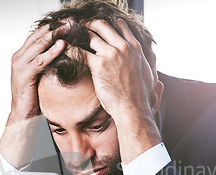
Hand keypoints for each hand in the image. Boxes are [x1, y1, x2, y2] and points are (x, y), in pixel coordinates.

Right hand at [0, 25, 65, 168]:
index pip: (38, 35)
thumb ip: (46, 63)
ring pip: (39, 45)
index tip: (69, 21)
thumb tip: (63, 53)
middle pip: (39, 36)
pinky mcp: (24, 75)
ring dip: (55, 35)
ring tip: (69, 28)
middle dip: (56, 27)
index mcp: (22, 55)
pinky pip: (40, 60)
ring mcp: (20, 65)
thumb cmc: (34, 97)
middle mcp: (19, 57)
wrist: (23, 115)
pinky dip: (51, 52)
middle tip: (71, 20)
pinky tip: (62, 46)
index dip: (53, 27)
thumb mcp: (41, 75)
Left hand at [81, 19, 163, 162]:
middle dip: (90, 25)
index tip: (100, 27)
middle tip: (81, 28)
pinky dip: (70, 48)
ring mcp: (111, 54)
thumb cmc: (141, 96)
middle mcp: (123, 47)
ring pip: (90, 36)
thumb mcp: (150, 73)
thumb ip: (149, 59)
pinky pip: (80, 52)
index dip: (109, 24)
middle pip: (102, 26)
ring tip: (71, 37)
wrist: (133, 109)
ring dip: (79, 35)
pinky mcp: (98, 64)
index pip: (120, 26)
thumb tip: (151, 52)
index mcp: (135, 48)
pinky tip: (64, 47)